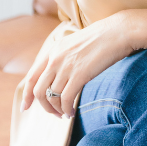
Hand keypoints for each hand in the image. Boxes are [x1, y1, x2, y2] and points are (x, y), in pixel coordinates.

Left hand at [21, 12, 136, 117]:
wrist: (120, 31)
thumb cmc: (103, 37)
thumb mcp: (76, 43)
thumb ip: (64, 56)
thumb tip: (59, 75)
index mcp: (53, 50)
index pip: (32, 77)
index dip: (27, 94)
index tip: (26, 106)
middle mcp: (55, 59)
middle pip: (39, 90)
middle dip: (44, 106)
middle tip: (54, 113)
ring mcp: (66, 66)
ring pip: (52, 97)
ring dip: (57, 109)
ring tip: (65, 114)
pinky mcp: (79, 75)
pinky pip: (67, 98)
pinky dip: (67, 109)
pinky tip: (72, 112)